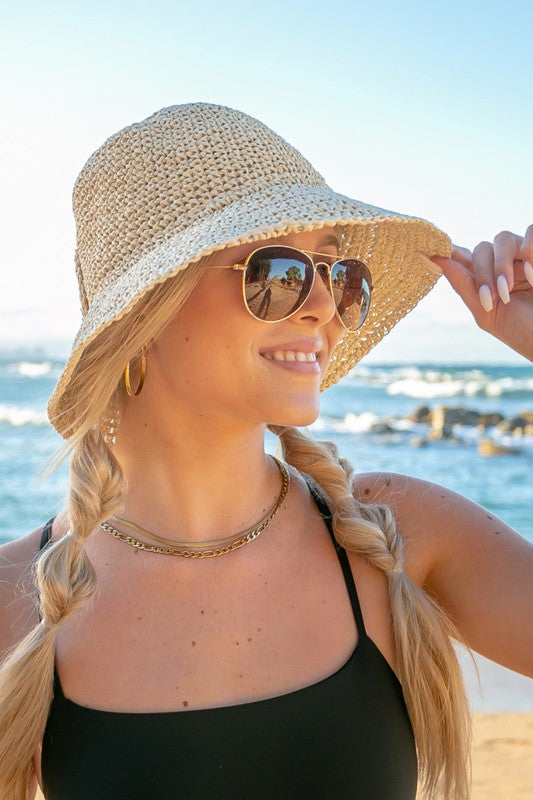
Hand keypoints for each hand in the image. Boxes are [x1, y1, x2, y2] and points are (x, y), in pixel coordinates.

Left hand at [429, 225, 532, 360]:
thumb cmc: (521, 331)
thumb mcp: (487, 313)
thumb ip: (463, 286)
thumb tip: (434, 260)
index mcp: (486, 280)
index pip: (463, 258)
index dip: (447, 251)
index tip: (429, 250)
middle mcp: (504, 265)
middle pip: (482, 249)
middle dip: (483, 272)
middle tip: (493, 297)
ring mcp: (523, 257)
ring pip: (502, 238)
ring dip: (501, 264)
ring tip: (509, 290)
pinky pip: (531, 230)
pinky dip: (529, 249)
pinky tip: (531, 276)